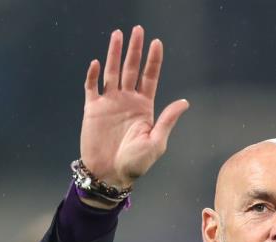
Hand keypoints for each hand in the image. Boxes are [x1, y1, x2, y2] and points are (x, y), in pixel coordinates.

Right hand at [80, 26, 188, 189]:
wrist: (110, 175)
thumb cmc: (136, 163)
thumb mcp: (156, 142)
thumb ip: (167, 120)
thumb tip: (184, 102)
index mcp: (144, 107)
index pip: (149, 77)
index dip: (153, 60)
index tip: (157, 43)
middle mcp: (127, 101)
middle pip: (131, 69)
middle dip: (135, 50)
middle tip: (138, 30)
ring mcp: (109, 103)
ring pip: (112, 72)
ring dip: (114, 54)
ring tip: (118, 35)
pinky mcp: (92, 110)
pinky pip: (91, 87)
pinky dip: (92, 75)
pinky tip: (96, 63)